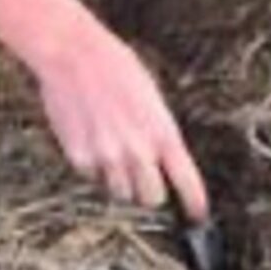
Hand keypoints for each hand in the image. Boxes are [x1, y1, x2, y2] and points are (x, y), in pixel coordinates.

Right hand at [34, 9, 208, 218]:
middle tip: (143, 177)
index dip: (195, 203)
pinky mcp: (81, 158)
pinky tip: (90, 138)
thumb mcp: (150, 96)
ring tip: (111, 148)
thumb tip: (159, 158)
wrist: (73, 54)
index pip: (187, 181)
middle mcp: (138, 150)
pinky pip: (91, 176)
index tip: (197, 214)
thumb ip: (157, 131)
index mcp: (162, 132)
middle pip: (152, 198)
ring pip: (120, 192)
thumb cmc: (114, 66)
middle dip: (149, 191)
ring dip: (119, 179)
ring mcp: (108, 157)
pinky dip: (92, 166)